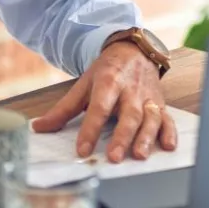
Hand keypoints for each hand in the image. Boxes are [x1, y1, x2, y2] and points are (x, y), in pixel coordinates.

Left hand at [30, 42, 176, 162]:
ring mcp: (148, 98)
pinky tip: (168, 146)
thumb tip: (38, 127)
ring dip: (146, 137)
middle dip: (122, 137)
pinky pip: (168, 118)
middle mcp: (130, 90)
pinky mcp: (160, 103)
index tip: (82, 150)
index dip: (90, 130)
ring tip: (139, 155)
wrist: (134, 51)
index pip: (99, 108)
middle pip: (128, 115)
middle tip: (114, 157)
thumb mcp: (84, 85)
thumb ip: (63, 109)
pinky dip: (170, 132)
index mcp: (108, 82)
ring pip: (150, 118)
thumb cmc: (108, 71)